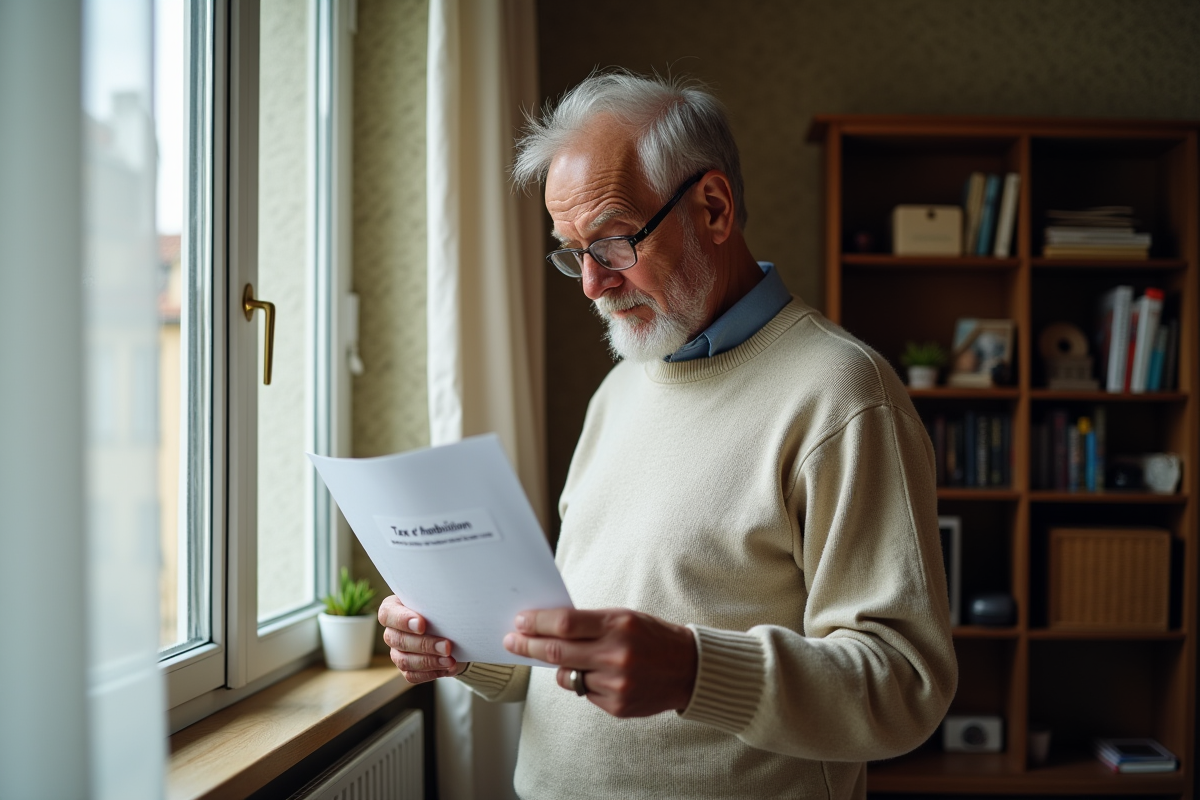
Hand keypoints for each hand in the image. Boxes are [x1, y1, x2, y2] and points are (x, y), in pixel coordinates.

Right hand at [378, 595, 465, 682]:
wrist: (453, 631)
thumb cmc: (442, 610)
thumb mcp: (439, 602)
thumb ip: (435, 603)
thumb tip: (448, 606)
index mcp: (394, 608)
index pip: (387, 614)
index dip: (402, 620)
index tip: (422, 624)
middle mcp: (392, 631)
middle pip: (398, 640)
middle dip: (424, 644)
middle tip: (447, 646)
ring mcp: (397, 651)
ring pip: (404, 660)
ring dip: (429, 661)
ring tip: (450, 660)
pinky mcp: (406, 668)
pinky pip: (412, 675)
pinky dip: (431, 672)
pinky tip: (447, 668)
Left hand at [502, 607, 696, 717]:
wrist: (689, 669)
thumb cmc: (652, 636)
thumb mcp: (624, 618)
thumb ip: (589, 623)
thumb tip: (545, 628)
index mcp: (618, 625)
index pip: (565, 623)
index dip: (537, 623)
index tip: (519, 622)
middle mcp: (617, 655)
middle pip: (556, 652)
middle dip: (528, 646)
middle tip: (511, 642)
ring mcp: (617, 684)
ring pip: (567, 677)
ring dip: (563, 667)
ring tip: (582, 660)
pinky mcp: (617, 706)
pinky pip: (584, 693)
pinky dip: (585, 683)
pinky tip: (606, 676)